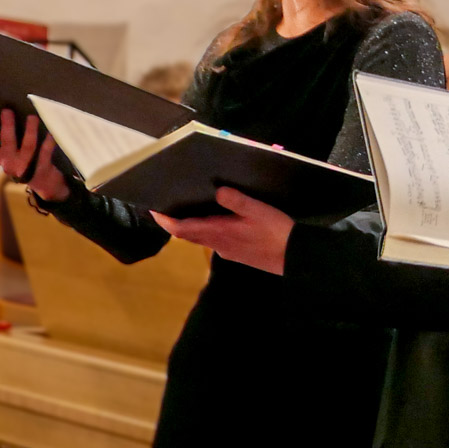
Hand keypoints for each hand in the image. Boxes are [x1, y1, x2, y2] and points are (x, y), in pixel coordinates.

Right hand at [0, 110, 70, 202]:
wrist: (45, 183)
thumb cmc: (25, 161)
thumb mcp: (10, 154)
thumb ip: (5, 140)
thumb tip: (3, 113)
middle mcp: (8, 163)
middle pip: (6, 142)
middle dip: (7, 126)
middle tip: (7, 110)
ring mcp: (25, 167)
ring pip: (28, 146)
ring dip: (31, 130)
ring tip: (33, 117)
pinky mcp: (41, 168)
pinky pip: (46, 151)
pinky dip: (49, 141)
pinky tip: (52, 131)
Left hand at [151, 187, 294, 274]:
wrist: (295, 257)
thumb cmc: (275, 232)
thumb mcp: (258, 210)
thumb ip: (236, 200)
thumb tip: (216, 190)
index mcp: (218, 232)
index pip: (181, 229)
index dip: (165, 221)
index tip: (153, 210)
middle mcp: (217, 244)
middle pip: (187, 235)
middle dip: (175, 223)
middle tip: (168, 207)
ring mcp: (227, 251)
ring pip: (201, 239)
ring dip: (190, 227)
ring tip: (191, 211)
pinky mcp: (237, 254)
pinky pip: (214, 241)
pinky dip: (207, 231)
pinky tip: (220, 222)